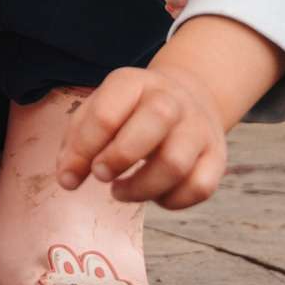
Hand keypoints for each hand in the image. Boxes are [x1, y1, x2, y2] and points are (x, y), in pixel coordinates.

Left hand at [57, 15, 283, 209]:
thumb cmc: (129, 113)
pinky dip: (172, 201)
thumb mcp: (99, 111)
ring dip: (141, 188)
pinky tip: (154, 195)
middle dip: (120, 156)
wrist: (187, 98)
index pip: (107, 113)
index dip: (83, 150)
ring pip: (176, 163)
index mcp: (133, 83)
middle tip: (100, 176)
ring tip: (120, 191)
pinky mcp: (216, 156)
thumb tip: (67, 180)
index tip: (70, 175)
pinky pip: (200, 187)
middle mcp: (171, 100)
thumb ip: (76, 144)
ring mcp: (198, 128)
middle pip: (154, 122)